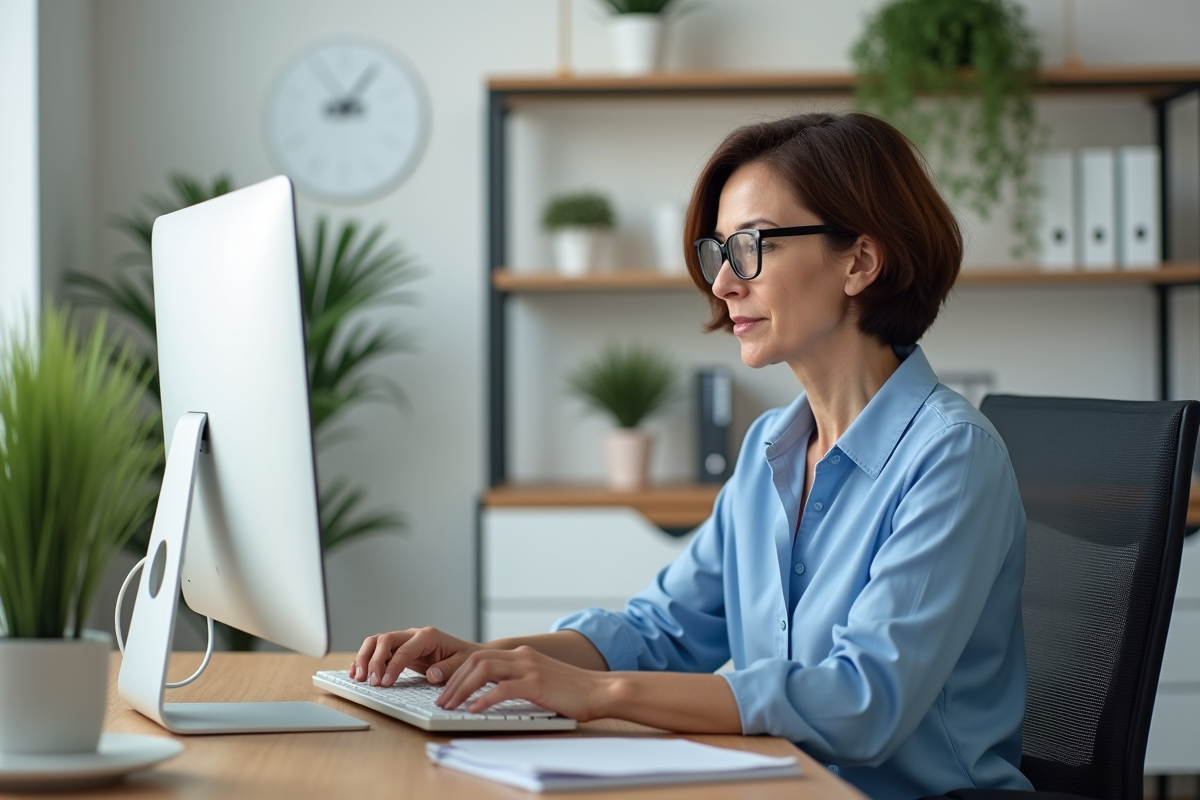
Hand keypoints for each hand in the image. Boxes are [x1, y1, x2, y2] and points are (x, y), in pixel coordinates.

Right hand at [352, 627, 480, 687]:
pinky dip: (366, 660)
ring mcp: (404, 640)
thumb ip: (447, 669)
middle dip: (374, 661)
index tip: (384, 682)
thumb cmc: (465, 658)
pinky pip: (377, 651)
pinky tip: (357, 672)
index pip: (403, 649)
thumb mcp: (461, 664)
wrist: (468, 654)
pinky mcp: (399, 649)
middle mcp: (413, 634)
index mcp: (428, 636)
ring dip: (364, 658)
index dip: (392, 666)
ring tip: (358, 677)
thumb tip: (431, 675)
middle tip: (370, 682)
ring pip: (376, 642)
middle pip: (384, 640)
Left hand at [436, 645, 608, 721]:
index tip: (446, 691)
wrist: (599, 690)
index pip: (479, 657)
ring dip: (462, 688)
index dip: (458, 673)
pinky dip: (483, 699)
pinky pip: (502, 688)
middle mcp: (522, 656)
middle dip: (454, 680)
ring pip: (483, 669)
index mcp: (522, 654)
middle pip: (476, 660)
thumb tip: (492, 693)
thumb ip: (518, 680)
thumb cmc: (572, 691)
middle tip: (442, 701)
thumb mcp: (540, 680)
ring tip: (451, 706)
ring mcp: (529, 667)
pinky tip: (474, 710)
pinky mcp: (536, 683)